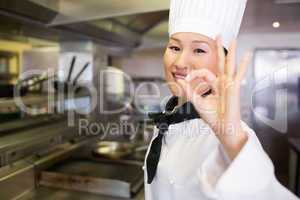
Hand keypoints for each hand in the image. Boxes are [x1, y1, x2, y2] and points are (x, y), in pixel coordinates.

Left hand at [178, 36, 251, 159]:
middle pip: (220, 62)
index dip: (193, 74)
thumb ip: (188, 91)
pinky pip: (239, 74)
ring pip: (229, 64)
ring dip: (230, 51)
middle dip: (218, 49)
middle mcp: (222, 82)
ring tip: (232, 39)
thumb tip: (178, 80)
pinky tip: (247, 54)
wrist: (222, 126)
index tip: (184, 80)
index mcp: (214, 85)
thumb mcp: (197, 102)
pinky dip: (244, 64)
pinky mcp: (234, 87)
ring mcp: (229, 84)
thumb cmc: (212, 117)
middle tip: (217, 35)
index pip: (203, 72)